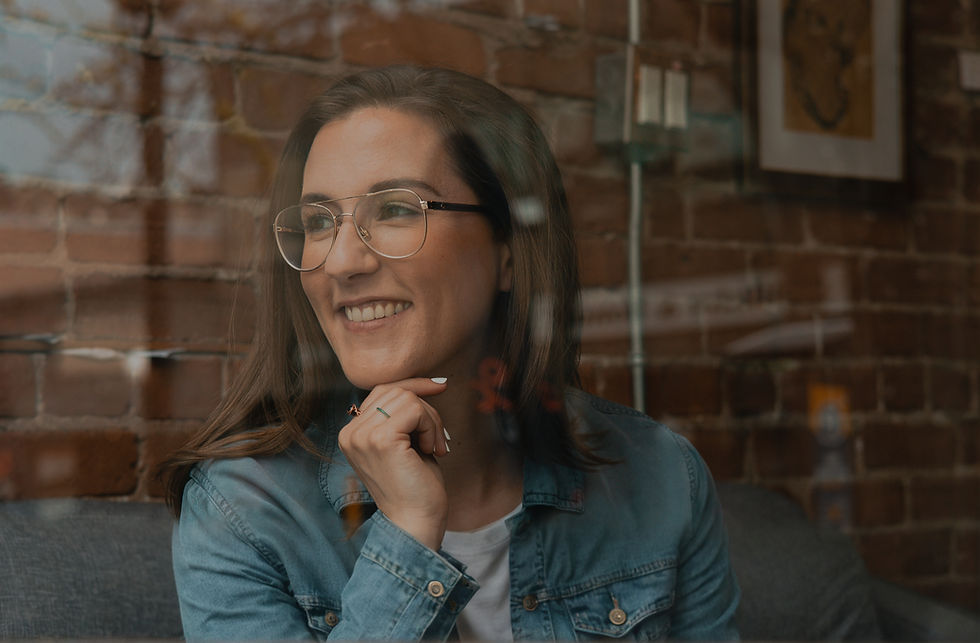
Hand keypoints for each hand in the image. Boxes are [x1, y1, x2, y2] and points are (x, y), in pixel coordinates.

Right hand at [338, 377, 449, 549]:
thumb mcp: (405, 443)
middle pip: (395, 391)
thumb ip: (403, 415)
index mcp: (351, 433)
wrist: (415, 523)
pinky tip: (433, 450)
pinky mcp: (381, 440)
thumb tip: (427, 382)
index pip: (382, 390)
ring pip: (407, 398)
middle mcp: (350, 433)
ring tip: (434, 447)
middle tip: (437, 441)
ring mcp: (362, 436)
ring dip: (431, 420)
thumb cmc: (415, 486)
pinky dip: (431, 426)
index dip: (413, 385)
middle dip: (427, 409)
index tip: (440, 385)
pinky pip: (415, 409)